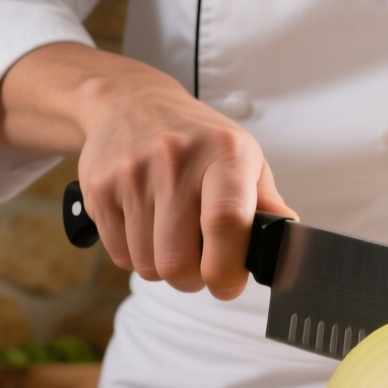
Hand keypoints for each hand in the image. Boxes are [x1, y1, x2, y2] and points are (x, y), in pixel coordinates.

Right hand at [0, 44, 294, 299]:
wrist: (130, 103)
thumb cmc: (197, 138)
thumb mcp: (243, 157)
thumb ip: (266, 203)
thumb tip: (287, 241)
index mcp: (223, 153)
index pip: (225, 221)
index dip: (227, 269)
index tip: (229, 284)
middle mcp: (175, 161)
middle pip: (179, 262)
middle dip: (194, 280)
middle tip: (201, 266)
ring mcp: (132, 175)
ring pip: (148, 266)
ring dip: (165, 269)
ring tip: (173, 240)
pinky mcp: (100, 190)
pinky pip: (120, 257)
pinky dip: (137, 256)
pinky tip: (147, 229)